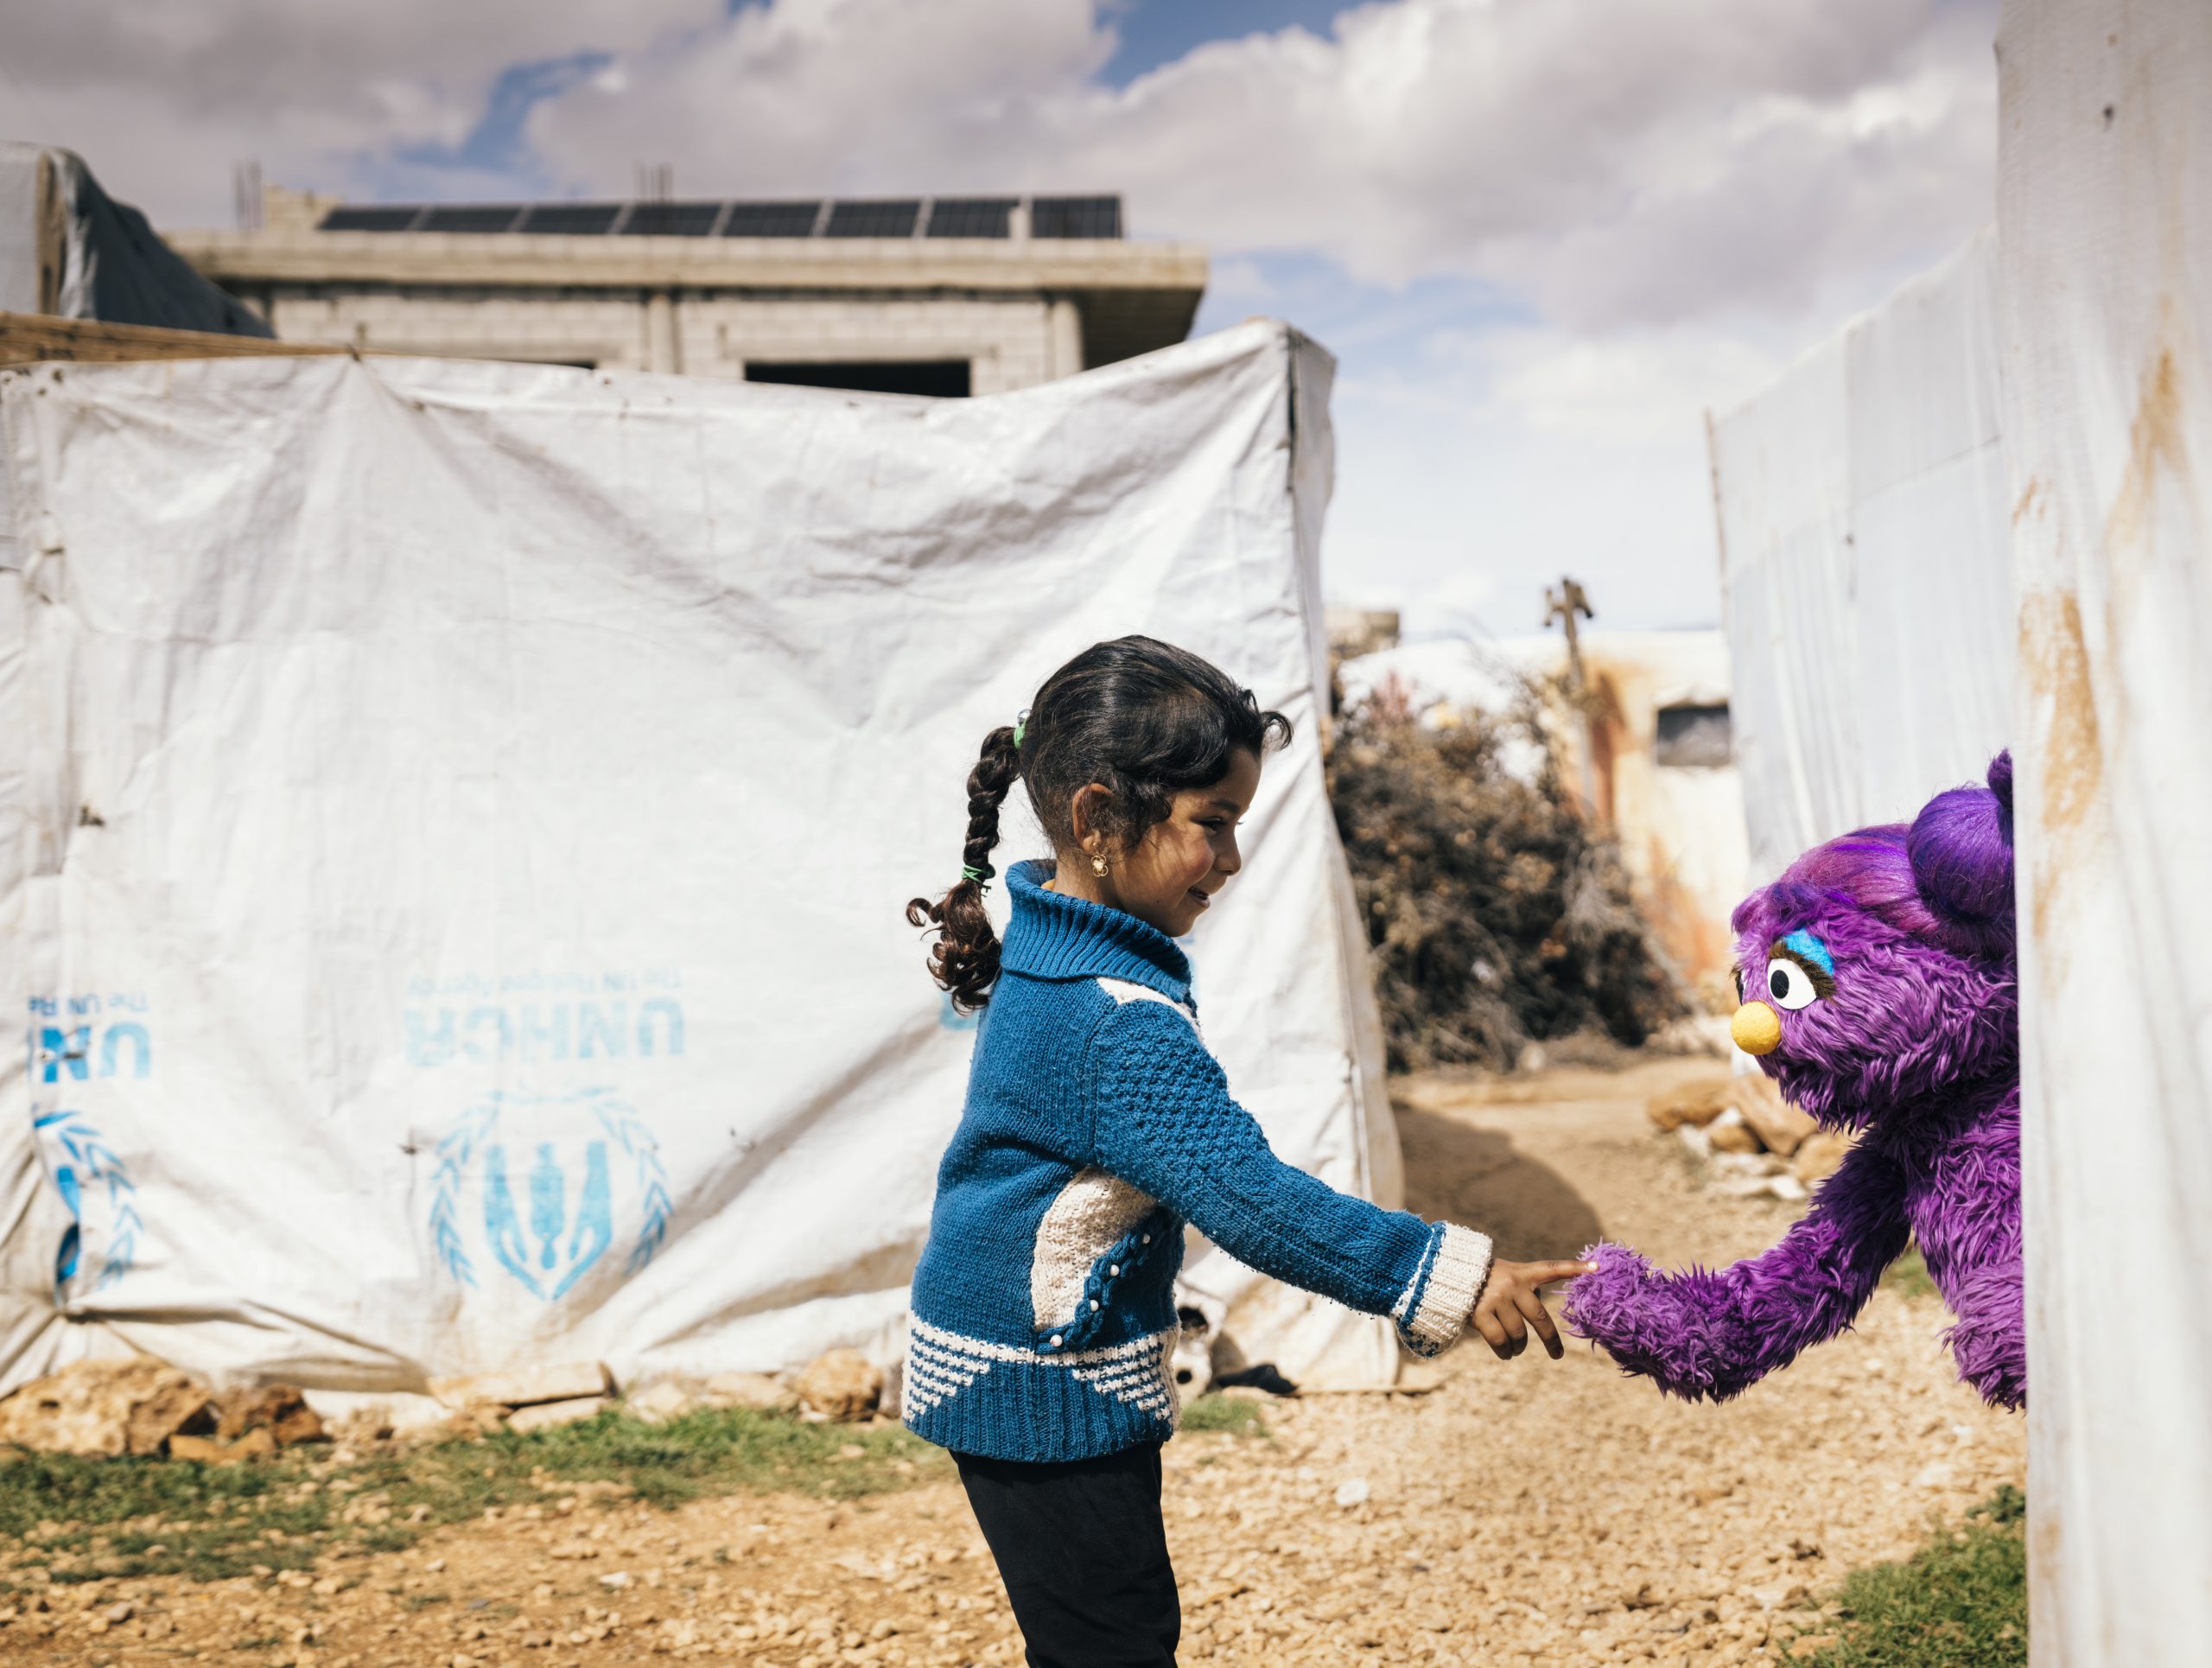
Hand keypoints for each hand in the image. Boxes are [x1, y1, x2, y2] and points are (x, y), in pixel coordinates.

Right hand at [1471, 1258, 1596, 1360]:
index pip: (1552, 1269)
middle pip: (1540, 1319)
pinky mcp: (1480, 1314)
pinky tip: (1506, 1353)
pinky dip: (1505, 1352)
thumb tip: (1542, 1321)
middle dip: (1551, 1340)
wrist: (1445, 1278)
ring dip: (1520, 1347)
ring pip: (1519, 1334)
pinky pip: (1501, 1342)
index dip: (1575, 1268)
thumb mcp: (1506, 1276)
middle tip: (1557, 1354)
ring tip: (1516, 1349)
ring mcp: (1496, 1300)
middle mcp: (1511, 1285)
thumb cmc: (1482, 1281)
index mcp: (1522, 1273)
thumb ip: (1525, 1289)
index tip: (1597, 1267)